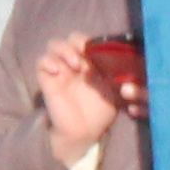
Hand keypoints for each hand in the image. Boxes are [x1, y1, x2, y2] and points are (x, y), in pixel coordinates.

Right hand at [33, 34, 116, 160]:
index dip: (93, 42)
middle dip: (78, 42)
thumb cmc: (100, 110)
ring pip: (54, 45)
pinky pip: (41, 62)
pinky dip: (47, 61)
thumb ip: (118, 76)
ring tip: (75, 65)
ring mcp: (60, 69)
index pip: (88, 41)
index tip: (101, 51)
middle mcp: (74, 62)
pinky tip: (57, 71)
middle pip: (71, 38)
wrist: (86, 131)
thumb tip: (128, 62)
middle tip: (85, 55)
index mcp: (91, 62)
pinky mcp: (48, 79)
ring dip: (65, 50)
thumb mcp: (115, 91)